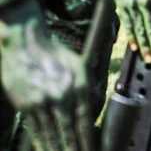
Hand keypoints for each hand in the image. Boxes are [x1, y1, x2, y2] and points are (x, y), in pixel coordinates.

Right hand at [0, 0, 94, 150]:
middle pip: (69, 130)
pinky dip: (42, 143)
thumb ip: (85, 86)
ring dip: (59, 149)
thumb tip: (91, 105)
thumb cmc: (55, 53)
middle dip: (75, 149)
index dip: (88, 139)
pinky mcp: (26, 105)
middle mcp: (60, 95)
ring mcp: (42, 101)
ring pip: (52, 133)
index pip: (84, 120)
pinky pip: (36, 129)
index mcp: (76, 85)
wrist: (25, 43)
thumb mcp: (78, 64)